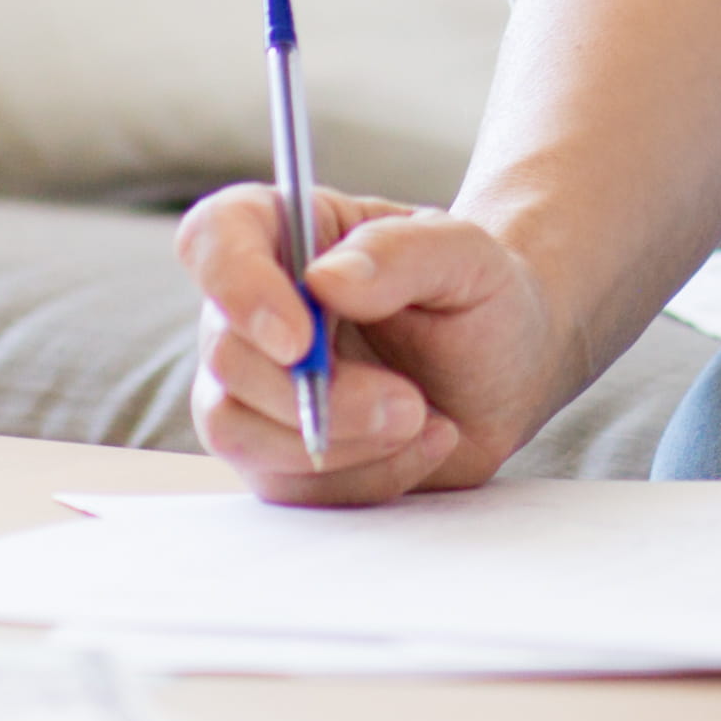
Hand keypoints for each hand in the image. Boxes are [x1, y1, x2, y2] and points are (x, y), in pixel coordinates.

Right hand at [174, 182, 578, 504]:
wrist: (507, 372)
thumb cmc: (480, 296)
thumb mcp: (466, 256)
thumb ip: (401, 253)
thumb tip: (326, 279)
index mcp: (288, 233)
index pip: (213, 238)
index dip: (236, 285)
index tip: (300, 338)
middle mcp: (254, 310)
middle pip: (225, 354)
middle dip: (314, 394)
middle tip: (407, 402)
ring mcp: (256, 388)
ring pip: (235, 430)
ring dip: (336, 442)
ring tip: (422, 419)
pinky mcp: (276, 456)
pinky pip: (286, 486)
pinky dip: (364, 477)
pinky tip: (425, 444)